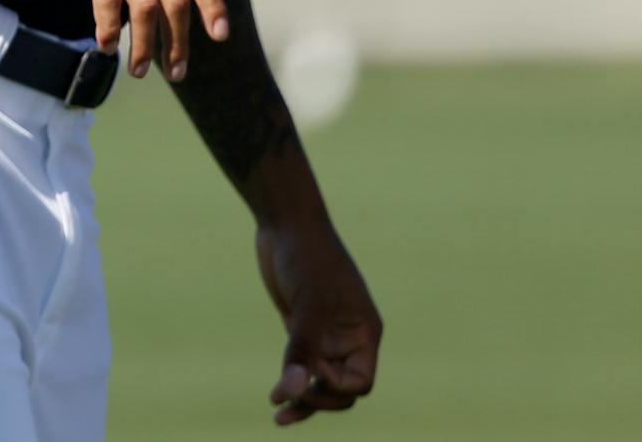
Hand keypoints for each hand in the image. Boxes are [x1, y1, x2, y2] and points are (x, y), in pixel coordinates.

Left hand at [257, 220, 382, 424]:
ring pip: (319, 380)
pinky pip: (301, 364)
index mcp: (365, 332)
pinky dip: (290, 381)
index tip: (311, 372)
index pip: (360, 381)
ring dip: (302, 400)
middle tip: (286, 405)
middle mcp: (348, 337)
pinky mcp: (300, 328)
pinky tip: (276, 399)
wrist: (285, 223)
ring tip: (278, 418)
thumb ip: (301, 349)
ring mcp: (324, 333)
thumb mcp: (308, 304)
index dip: (336, 387)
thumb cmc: (308, 258)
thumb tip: (290, 394)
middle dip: (319, 400)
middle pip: (342, 388)